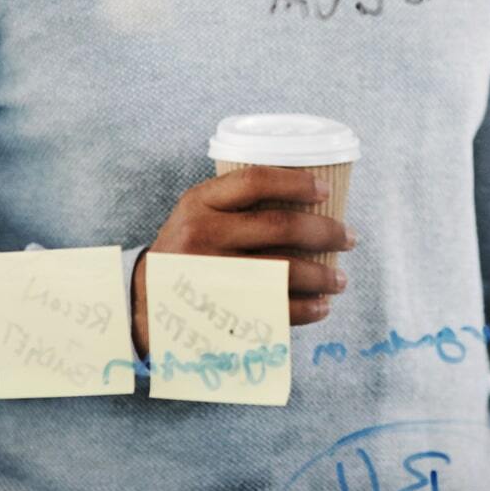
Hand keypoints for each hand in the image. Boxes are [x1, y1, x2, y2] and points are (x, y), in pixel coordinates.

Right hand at [130, 166, 355, 355]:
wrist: (140, 300)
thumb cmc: (185, 249)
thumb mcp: (196, 213)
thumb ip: (237, 202)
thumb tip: (311, 197)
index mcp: (199, 202)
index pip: (254, 180)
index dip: (296, 182)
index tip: (326, 191)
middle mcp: (202, 235)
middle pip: (279, 227)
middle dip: (324, 232)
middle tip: (350, 238)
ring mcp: (209, 275)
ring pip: (281, 271)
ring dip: (320, 276)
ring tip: (340, 280)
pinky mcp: (215, 310)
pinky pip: (270, 310)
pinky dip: (303, 310)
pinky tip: (321, 307)